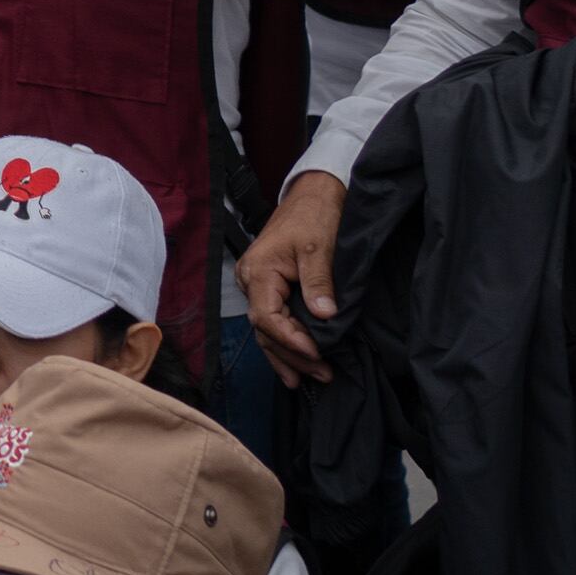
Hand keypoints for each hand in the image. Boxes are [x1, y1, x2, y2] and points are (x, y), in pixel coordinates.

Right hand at [241, 174, 351, 385]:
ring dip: (288, 355)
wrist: (314, 195)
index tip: (317, 354)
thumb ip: (319, 282)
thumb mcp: (320, 247)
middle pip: (264, 329)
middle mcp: (251, 280)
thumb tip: (324, 315)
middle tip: (323, 374)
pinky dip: (284, 343)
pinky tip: (295, 365)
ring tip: (311, 378)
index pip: (266, 317)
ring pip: (266, 329)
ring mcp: (257, 284)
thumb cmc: (315, 216)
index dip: (289, 340)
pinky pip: (272, 321)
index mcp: (259, 270)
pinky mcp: (269, 286)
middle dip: (292, 355)